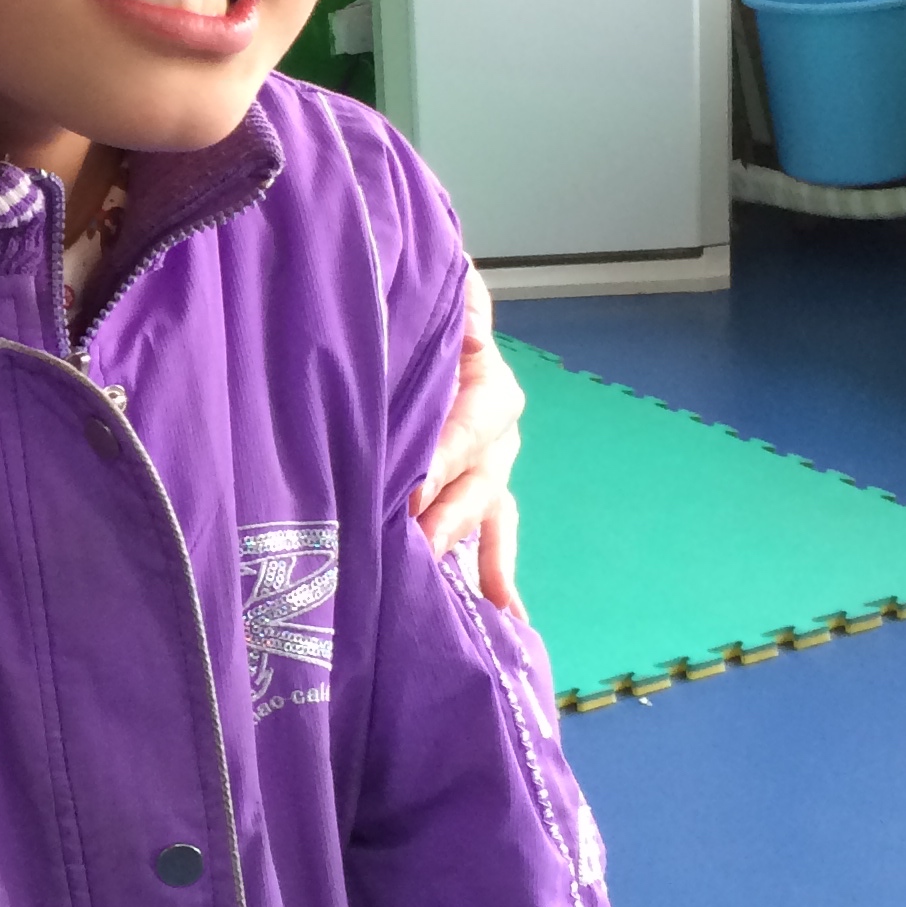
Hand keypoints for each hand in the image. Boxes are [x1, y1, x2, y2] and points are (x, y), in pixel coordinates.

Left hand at [411, 267, 524, 613]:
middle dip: (452, 514)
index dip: (446, 455)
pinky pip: (492, 536)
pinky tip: (507, 618)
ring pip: (489, 511)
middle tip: (421, 542)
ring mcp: (487, 463)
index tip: (413, 488)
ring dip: (480, 552)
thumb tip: (468, 311)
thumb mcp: (438, 289)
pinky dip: (498, 576)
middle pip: (482, 475)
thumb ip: (460, 299)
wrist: (398, 317)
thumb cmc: (411, 304)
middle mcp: (494, 426)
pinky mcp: (470, 492)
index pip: (472, 422)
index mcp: (484, 377)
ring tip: (480, 600)